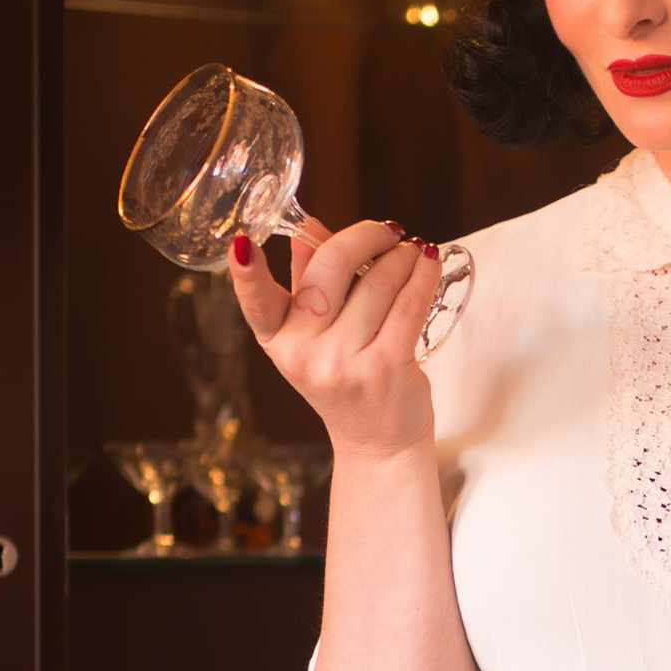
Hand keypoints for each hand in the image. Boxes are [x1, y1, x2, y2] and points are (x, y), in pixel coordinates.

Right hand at [226, 219, 440, 459]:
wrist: (377, 443)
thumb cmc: (345, 379)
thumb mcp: (312, 335)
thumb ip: (307, 280)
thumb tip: (311, 227)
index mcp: (277, 339)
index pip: (256, 302)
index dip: (246, 273)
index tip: (242, 244)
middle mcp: (304, 353)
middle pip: (332, 266)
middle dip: (366, 236)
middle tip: (386, 231)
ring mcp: (345, 362)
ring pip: (379, 282)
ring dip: (401, 256)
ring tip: (410, 253)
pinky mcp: (387, 367)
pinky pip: (410, 305)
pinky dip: (423, 276)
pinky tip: (428, 264)